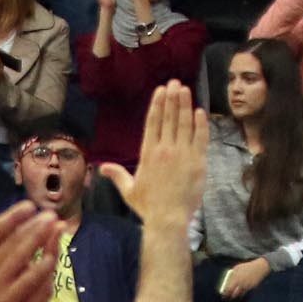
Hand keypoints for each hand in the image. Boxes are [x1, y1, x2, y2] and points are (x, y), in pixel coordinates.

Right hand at [97, 81, 208, 233]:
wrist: (168, 218)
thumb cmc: (148, 206)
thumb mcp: (129, 190)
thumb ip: (117, 175)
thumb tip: (102, 167)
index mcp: (148, 154)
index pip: (153, 123)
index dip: (157, 105)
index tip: (161, 91)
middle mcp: (164, 150)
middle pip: (169, 118)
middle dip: (171, 99)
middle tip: (174, 83)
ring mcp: (182, 155)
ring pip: (184, 124)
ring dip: (184, 105)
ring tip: (185, 89)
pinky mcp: (197, 162)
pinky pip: (200, 138)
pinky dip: (200, 124)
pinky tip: (199, 111)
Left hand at [219, 257, 269, 300]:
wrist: (260, 267)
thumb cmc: (247, 266)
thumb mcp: (237, 268)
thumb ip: (231, 274)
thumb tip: (226, 281)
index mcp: (236, 277)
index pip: (228, 288)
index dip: (225, 293)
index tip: (223, 294)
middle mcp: (241, 283)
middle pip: (233, 293)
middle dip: (229, 297)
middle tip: (226, 298)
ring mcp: (247, 286)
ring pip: (239, 295)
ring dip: (235, 297)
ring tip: (232, 297)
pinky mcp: (252, 288)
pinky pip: (245, 293)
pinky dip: (241, 294)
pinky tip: (239, 295)